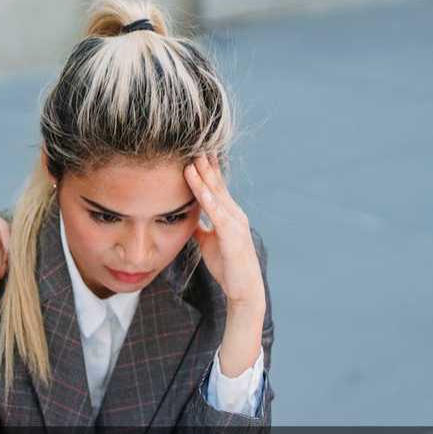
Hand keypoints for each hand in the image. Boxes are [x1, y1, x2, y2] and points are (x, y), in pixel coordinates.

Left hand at [183, 155, 263, 310]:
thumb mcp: (209, 242)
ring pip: (217, 196)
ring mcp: (235, 224)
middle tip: (194, 143)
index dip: (205, 169)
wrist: (243, 290)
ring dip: (205, 178)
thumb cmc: (227, 266)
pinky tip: (200, 189)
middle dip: (205, 165)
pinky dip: (209, 201)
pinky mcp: (232, 237)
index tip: (195, 151)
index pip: (215, 187)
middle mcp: (234, 214)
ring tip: (192, 161)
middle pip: (217, 185)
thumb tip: (189, 218)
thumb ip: (201, 228)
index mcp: (228, 215)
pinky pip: (218, 215)